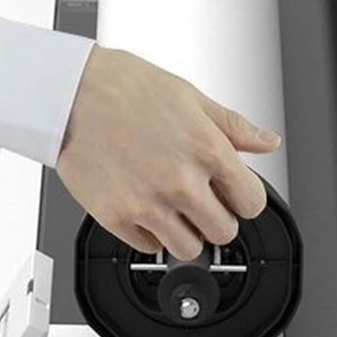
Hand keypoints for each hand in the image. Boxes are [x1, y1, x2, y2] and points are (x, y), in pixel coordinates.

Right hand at [57, 46, 279, 259]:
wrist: (69, 94)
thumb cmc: (123, 88)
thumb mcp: (190, 96)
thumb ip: (233, 126)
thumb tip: (267, 142)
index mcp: (207, 150)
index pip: (252, 203)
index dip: (243, 199)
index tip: (232, 194)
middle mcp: (181, 183)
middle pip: (223, 232)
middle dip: (216, 218)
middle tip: (200, 201)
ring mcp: (148, 205)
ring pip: (189, 249)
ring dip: (185, 233)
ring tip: (171, 208)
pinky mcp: (116, 218)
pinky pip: (148, 246)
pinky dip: (149, 233)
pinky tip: (143, 206)